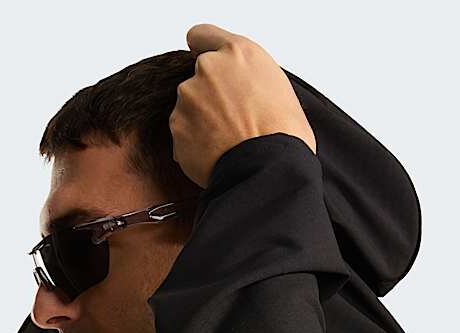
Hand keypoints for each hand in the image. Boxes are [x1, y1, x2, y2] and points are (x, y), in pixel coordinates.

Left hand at [170, 24, 316, 188]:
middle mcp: (208, 68)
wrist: (267, 169)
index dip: (204, 52)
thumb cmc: (283, 134)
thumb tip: (243, 91)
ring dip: (201, 123)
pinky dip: (194, 146)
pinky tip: (216, 156)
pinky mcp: (177, 127)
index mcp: (238, 53)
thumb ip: (250, 78)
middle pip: (198, 79)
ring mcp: (188, 97)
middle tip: (231, 122)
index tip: (208, 69)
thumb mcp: (278, 88)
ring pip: (189, 108)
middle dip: (209, 98)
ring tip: (226, 143)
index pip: (202, 36)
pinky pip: (183, 136)